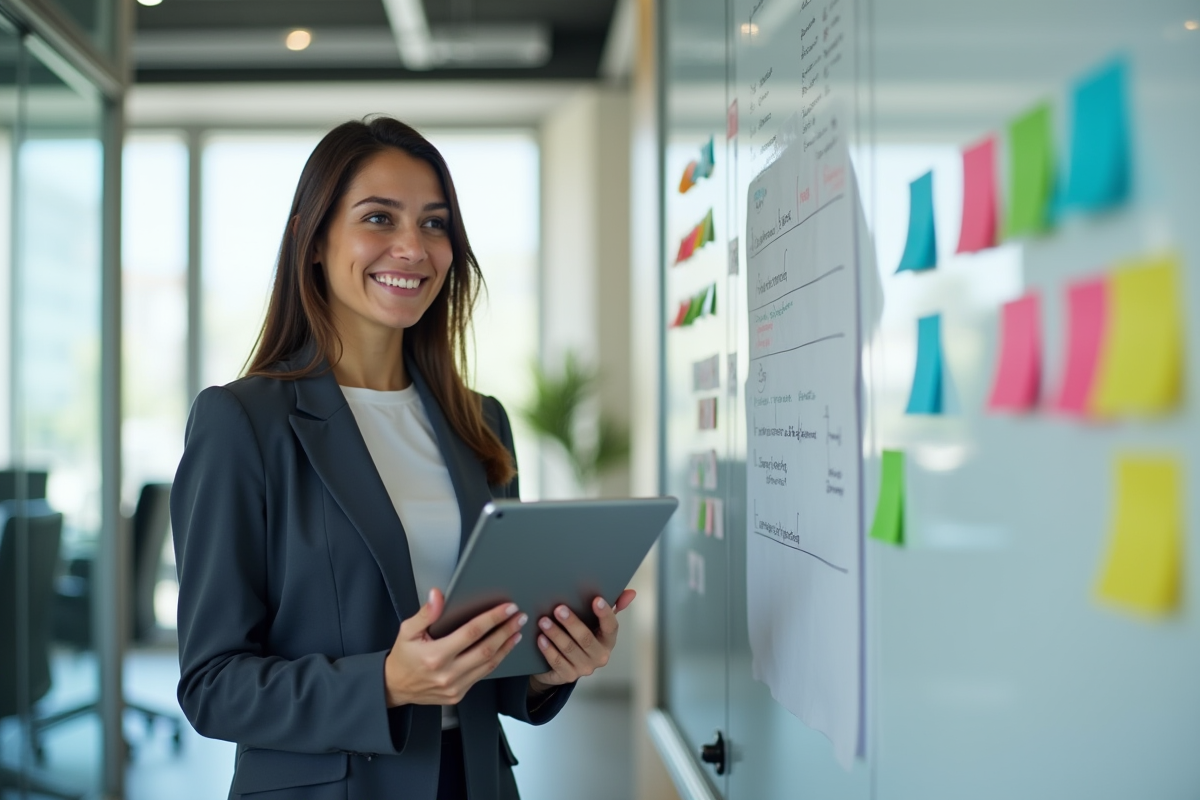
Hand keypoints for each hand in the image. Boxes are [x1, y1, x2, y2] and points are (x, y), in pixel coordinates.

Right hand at [384, 589, 527, 707]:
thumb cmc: (403, 657)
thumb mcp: (407, 631)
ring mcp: (455, 687)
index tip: (507, 608)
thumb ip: (425, 613)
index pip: (472, 632)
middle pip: (486, 649)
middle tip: (519, 617)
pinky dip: (496, 660)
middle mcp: (447, 673)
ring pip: (489, 665)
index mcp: (435, 655)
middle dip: (506, 631)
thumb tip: (438, 595)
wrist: (395, 687)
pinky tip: (503, 648)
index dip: (492, 618)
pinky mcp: (459, 694)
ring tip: (516, 631)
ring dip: (506, 646)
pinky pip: (482, 675)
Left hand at [529, 589, 635, 693]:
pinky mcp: (568, 676)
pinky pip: (557, 662)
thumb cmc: (582, 636)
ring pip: (569, 650)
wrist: (563, 664)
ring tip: (544, 621)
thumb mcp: (596, 622)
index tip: (596, 599)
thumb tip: (631, 592)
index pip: (611, 627)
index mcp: (608, 640)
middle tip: (558, 609)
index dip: (605, 613)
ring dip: (556, 634)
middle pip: (586, 639)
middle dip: (572, 623)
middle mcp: (600, 656)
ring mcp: (584, 668)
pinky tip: (541, 639)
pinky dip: (548, 650)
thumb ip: (613, 606)